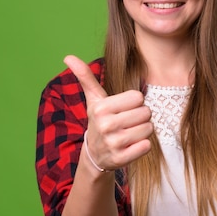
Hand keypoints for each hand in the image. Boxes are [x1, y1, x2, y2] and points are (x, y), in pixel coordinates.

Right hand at [64, 55, 153, 169]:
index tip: (124, 109)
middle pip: (146, 112)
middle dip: (140, 117)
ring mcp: (113, 143)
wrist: (95, 154)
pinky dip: (143, 146)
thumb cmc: (100, 120)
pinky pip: (146, 146)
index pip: (138, 97)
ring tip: (129, 133)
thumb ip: (85, 77)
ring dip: (143, 131)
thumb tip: (68, 56)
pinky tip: (131, 146)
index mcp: (101, 108)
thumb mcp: (94, 99)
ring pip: (148, 129)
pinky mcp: (121, 159)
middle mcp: (106, 125)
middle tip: (128, 122)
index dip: (135, 103)